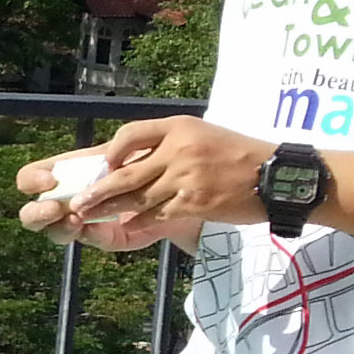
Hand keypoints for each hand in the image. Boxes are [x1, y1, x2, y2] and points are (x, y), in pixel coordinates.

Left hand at [18, 115, 273, 247]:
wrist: (277, 176)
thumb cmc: (238, 155)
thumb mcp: (202, 134)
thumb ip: (169, 143)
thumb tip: (130, 158)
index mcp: (179, 127)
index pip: (130, 134)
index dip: (109, 152)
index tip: (98, 165)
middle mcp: (179, 149)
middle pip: (126, 171)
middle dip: (97, 189)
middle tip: (75, 201)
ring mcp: (186, 177)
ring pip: (137, 196)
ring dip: (109, 208)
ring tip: (87, 216)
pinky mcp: (195, 202)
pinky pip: (158, 214)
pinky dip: (139, 221)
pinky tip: (127, 226)